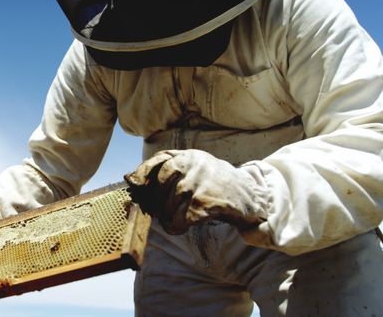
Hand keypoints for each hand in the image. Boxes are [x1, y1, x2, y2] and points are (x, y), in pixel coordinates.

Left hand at [124, 149, 266, 234]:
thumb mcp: (195, 168)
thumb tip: (131, 180)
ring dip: (168, 217)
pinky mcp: (206, 202)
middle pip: (160, 186)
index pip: (158, 160)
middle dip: (158, 202)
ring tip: (175, 219)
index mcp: (188, 156)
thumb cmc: (215, 183)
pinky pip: (182, 218)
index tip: (133, 184)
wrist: (251, 195)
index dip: (143, 173)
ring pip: (169, 205)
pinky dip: (177, 226)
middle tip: (162, 210)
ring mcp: (199, 183)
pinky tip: (181, 226)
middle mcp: (193, 165)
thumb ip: (169, 170)